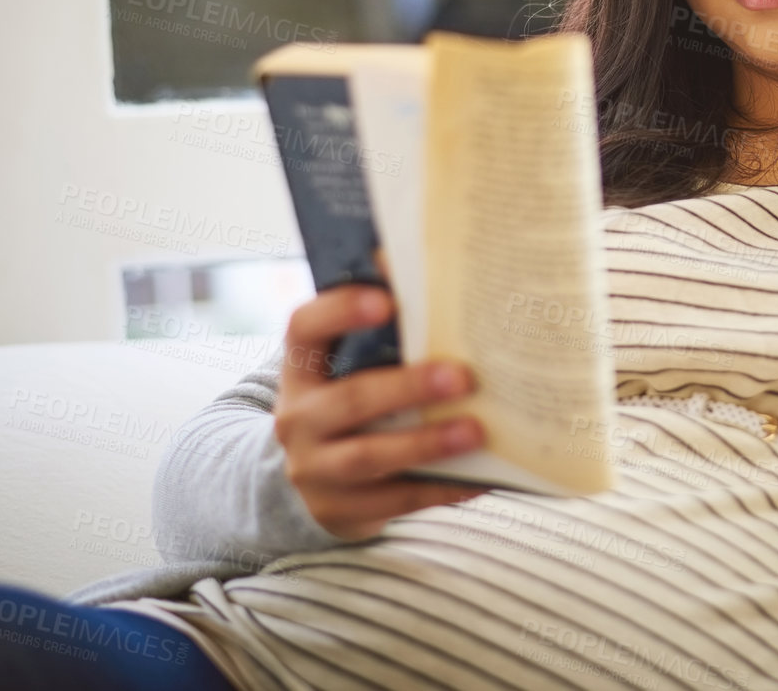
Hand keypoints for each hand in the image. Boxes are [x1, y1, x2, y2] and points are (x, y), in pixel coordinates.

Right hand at [273, 277, 488, 540]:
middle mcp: (298, 418)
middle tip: (462, 378)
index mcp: (301, 368)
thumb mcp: (345, 366)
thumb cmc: (348, 402)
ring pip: (370, 456)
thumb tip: (422, 267)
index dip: (341, 311)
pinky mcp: (339, 510)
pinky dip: (440, 489)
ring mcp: (314, 469)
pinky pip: (395, 501)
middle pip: (349, 399)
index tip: (388, 301)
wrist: (311, 480)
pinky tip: (479, 478)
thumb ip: (379, 330)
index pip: (305, 329)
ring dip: (426, 444)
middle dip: (408, 388)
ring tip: (476, 431)